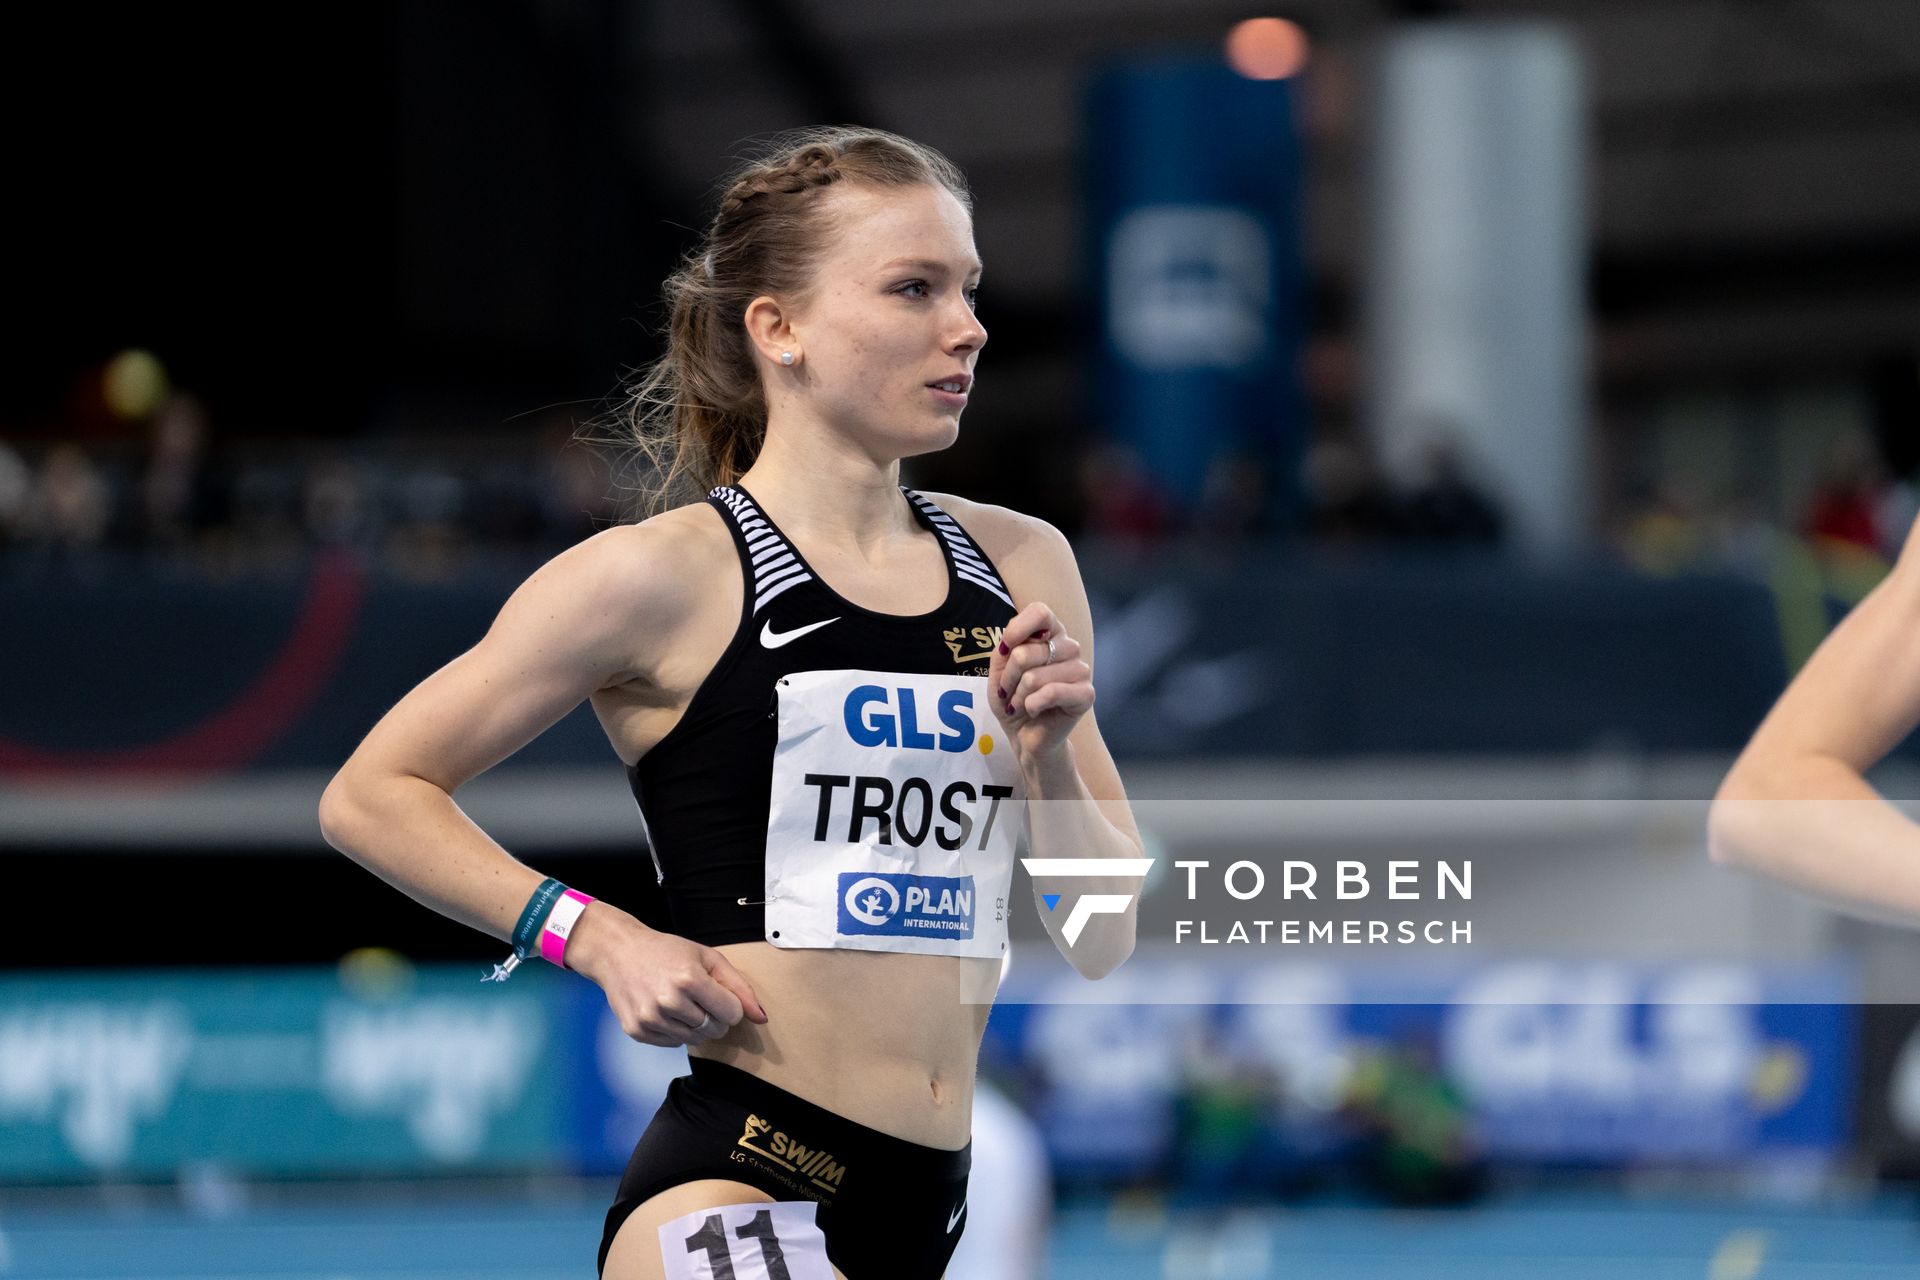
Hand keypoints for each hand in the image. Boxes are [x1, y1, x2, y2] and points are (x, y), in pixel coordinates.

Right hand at [564, 902, 767, 1046]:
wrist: (618, 952)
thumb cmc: (667, 952)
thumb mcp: (707, 958)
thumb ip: (739, 987)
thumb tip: (762, 1018)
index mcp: (689, 979)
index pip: (732, 1014)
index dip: (731, 1006)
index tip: (720, 995)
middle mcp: (668, 1001)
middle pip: (714, 1029)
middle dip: (715, 1017)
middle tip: (701, 999)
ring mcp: (650, 1018)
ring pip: (694, 1040)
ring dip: (695, 1025)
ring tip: (682, 1003)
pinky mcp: (636, 1031)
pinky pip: (672, 1044)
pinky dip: (675, 1031)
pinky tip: (665, 1011)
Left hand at [988, 602, 1092, 763]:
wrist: (1025, 736)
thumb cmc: (1013, 700)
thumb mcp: (999, 671)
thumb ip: (1004, 649)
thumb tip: (1010, 642)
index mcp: (1051, 634)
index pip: (1040, 612)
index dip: (1017, 629)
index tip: (1005, 649)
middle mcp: (1069, 647)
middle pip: (1026, 652)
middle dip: (1008, 677)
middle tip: (1010, 691)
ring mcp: (1080, 670)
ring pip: (1034, 676)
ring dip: (1018, 695)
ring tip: (1021, 704)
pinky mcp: (1086, 694)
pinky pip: (1050, 693)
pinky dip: (1031, 705)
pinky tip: (1034, 710)